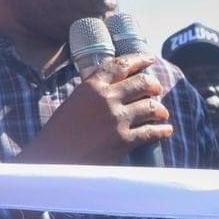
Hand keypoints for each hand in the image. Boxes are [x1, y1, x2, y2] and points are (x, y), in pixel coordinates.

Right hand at [18, 54, 172, 165]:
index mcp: (91, 86)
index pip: (120, 65)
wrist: (52, 159)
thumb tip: (116, 88)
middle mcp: (106, 99)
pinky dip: (162, 131)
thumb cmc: (59, 133)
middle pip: (142, 83)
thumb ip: (94, 93)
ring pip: (150, 106)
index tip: (150, 60)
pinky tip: (166, 130)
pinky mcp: (123, 140)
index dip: (139, 60)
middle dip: (154, 86)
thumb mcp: (74, 103)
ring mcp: (117, 119)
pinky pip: (151, 132)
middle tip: (157, 90)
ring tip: (162, 113)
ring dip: (160, 109)